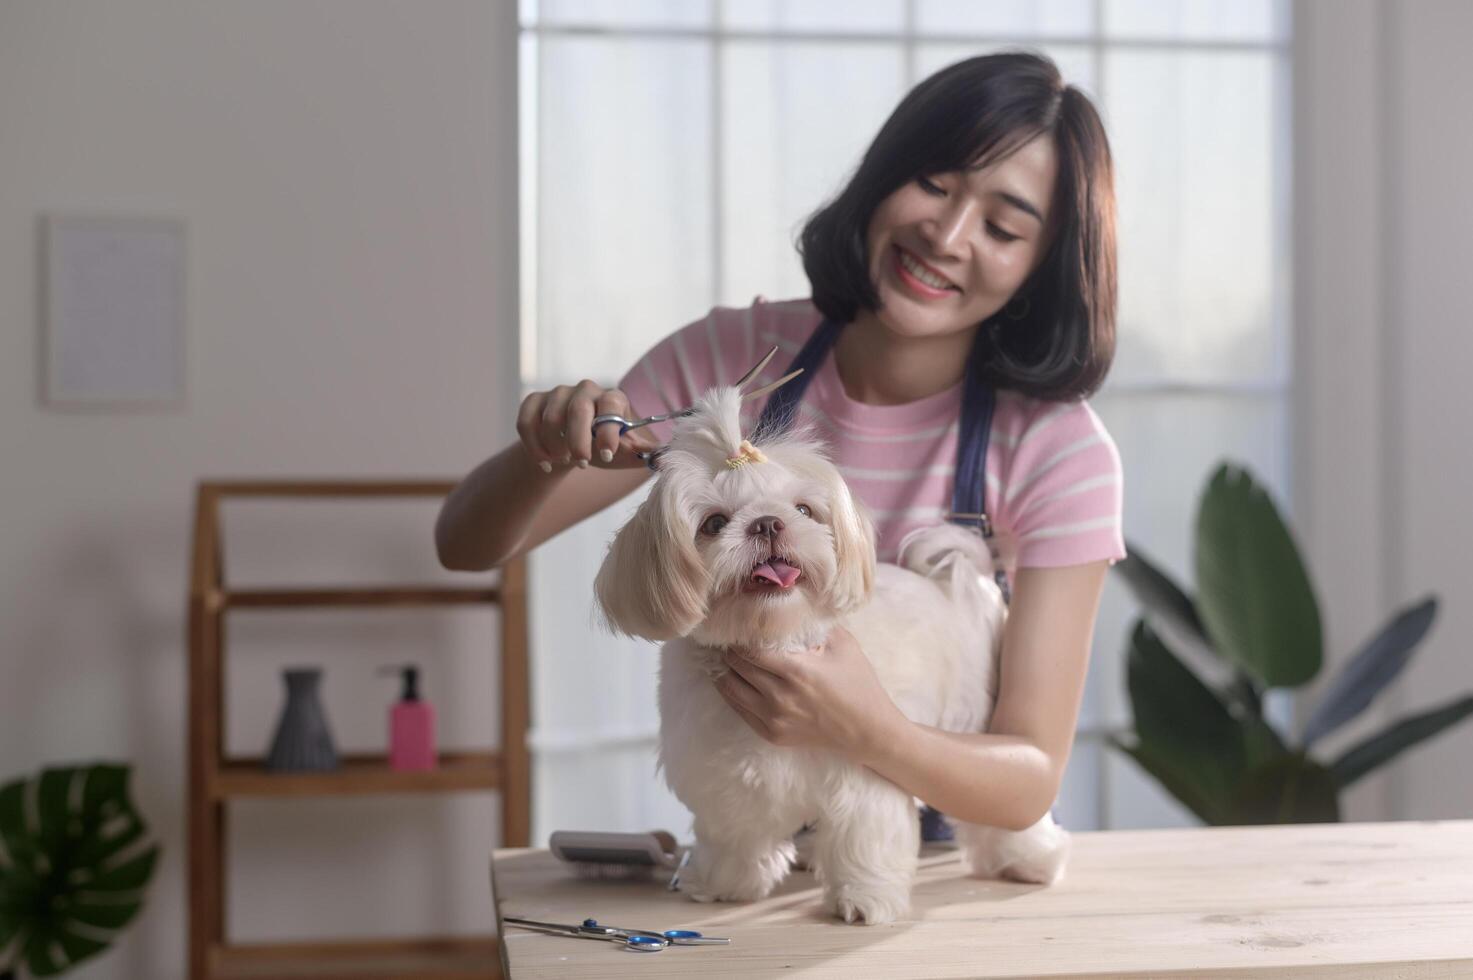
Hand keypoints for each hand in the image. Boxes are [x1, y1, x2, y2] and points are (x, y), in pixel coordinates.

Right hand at [515, 381, 657, 471]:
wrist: (570, 447)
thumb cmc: (602, 448)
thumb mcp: (624, 452)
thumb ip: (642, 453)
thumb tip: (664, 458)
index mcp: (613, 398)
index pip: (612, 405)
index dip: (609, 430)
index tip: (606, 455)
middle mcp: (585, 390)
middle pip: (578, 410)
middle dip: (579, 440)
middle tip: (582, 463)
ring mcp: (557, 393)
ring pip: (551, 419)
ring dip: (556, 446)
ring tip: (564, 461)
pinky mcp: (534, 401)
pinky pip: (526, 422)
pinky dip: (534, 446)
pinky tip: (546, 463)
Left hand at [714, 627, 906, 762]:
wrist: (868, 731)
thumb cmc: (859, 684)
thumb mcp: (843, 645)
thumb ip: (816, 624)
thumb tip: (793, 604)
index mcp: (796, 672)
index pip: (749, 651)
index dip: (738, 637)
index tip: (736, 626)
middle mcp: (780, 698)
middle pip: (736, 668)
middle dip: (728, 652)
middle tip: (725, 639)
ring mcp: (774, 719)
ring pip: (730, 691)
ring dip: (724, 672)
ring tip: (722, 657)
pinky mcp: (772, 734)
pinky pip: (739, 711)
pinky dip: (731, 693)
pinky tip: (730, 680)